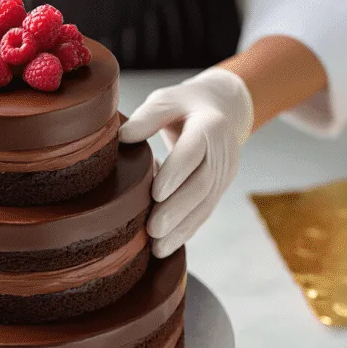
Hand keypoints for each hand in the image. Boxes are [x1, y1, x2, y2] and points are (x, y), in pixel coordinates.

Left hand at [119, 67, 252, 257]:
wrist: (224, 110)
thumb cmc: (185, 105)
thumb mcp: (167, 99)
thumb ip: (147, 117)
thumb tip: (122, 138)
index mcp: (209, 125)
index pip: (193, 152)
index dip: (176, 173)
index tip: (155, 193)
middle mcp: (222, 152)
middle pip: (201, 185)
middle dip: (177, 210)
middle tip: (152, 229)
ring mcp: (224, 174)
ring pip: (205, 205)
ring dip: (181, 229)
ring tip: (157, 248)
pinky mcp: (219, 189)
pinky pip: (204, 213)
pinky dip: (186, 231)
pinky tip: (167, 248)